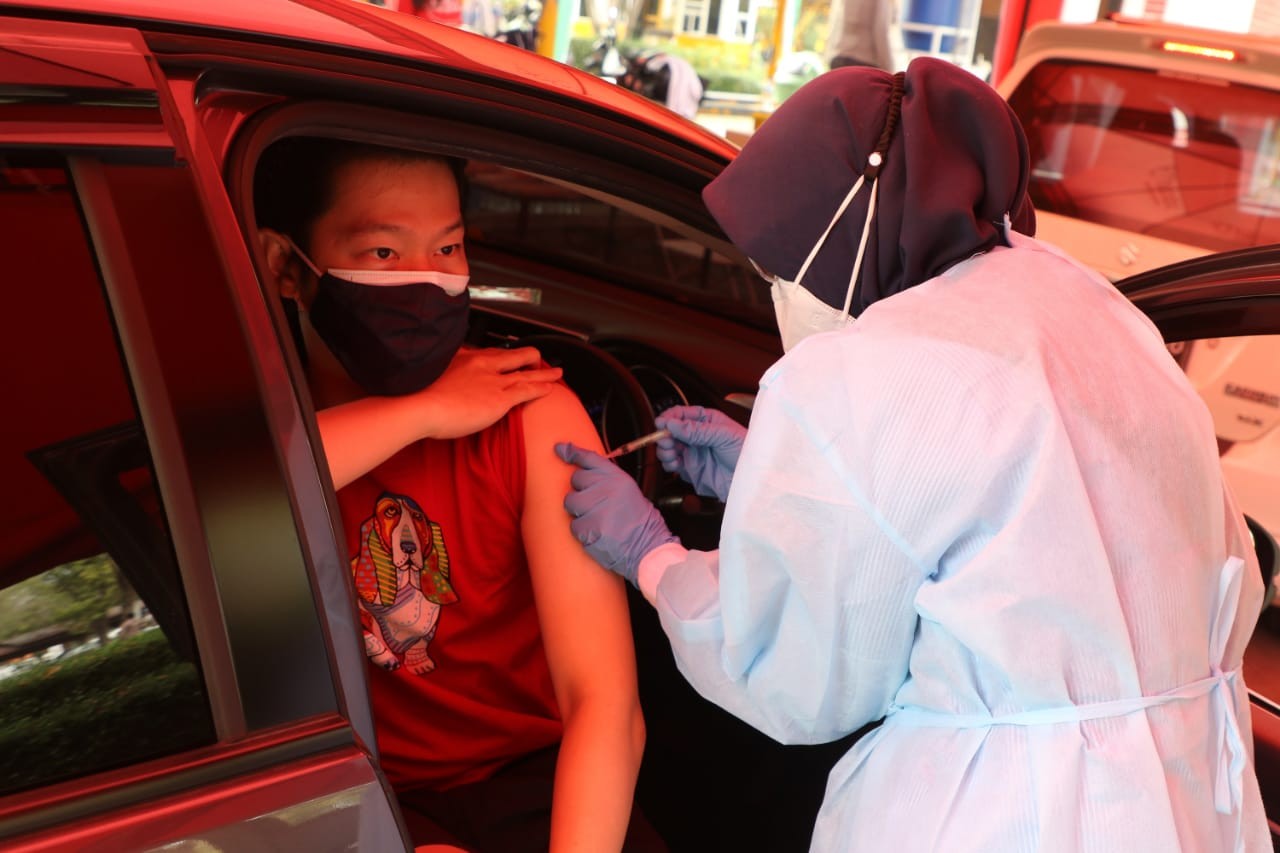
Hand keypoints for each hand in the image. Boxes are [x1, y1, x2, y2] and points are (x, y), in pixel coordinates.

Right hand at [417, 346, 562, 438]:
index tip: (508, 356)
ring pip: (527, 373)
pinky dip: (542, 388)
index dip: (504, 355)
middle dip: (529, 357)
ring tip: (557, 373)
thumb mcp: (430, 372)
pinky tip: (551, 388)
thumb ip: (443, 371)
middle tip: (538, 359)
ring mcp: (494, 380)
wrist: (419, 404)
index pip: (491, 353)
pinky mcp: (501, 398)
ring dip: (544, 373)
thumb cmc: (417, 394)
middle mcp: (483, 364)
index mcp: (465, 357)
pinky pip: (528, 390)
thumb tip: (442, 376)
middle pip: (514, 356)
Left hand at [556, 442, 677, 585]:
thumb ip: (607, 480)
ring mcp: (596, 508)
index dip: (572, 452)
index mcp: (617, 478)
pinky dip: (582, 531)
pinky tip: (597, 533)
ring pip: (570, 502)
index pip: (589, 458)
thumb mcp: (628, 491)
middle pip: (575, 480)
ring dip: (579, 512)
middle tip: (596, 505)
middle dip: (581, 491)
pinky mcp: (589, 528)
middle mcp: (606, 488)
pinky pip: (573, 525)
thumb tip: (582, 473)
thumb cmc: (639, 522)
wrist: (648, 548)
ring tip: (597, 520)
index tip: (560, 449)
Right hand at [653, 406, 745, 501]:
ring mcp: (692, 452)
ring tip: (671, 453)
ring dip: (665, 449)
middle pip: (671, 430)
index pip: (682, 414)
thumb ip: (697, 431)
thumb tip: (674, 424)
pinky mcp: (690, 469)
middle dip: (665, 434)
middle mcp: (697, 435)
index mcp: (707, 421)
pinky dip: (668, 463)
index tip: (662, 423)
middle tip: (667, 440)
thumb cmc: (747, 452)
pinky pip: (672, 464)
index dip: (670, 417)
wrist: (752, 480)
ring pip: (668, 447)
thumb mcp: (724, 436)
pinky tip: (674, 463)